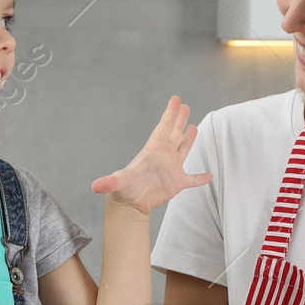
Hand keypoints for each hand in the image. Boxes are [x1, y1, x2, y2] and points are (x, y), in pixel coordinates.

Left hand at [90, 96, 211, 213]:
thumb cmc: (124, 191)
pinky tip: (209, 175)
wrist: (130, 204)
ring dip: (189, 139)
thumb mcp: (119, 183)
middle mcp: (164, 156)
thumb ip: (110, 182)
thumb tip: (95, 186)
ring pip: (183, 149)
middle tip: (185, 106)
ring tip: (193, 127)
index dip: (170, 113)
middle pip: (174, 133)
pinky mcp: (177, 183)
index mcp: (154, 150)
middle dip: (179, 120)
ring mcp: (171, 169)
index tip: (176, 99)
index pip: (164, 127)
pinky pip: (192, 179)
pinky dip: (200, 177)